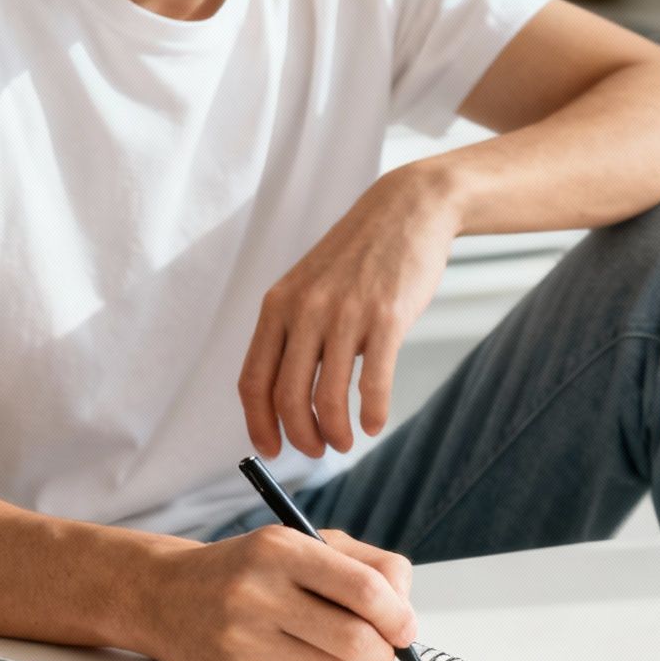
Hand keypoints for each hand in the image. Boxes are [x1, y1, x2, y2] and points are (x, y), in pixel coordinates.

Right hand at [142, 526, 415, 660]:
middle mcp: (257, 592)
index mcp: (279, 548)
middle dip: (385, 652)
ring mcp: (243, 639)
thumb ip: (362, 563)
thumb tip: (406, 609)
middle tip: (386, 650)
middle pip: (355, 639)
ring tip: (353, 657)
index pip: (364, 588)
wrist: (165, 595)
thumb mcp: (299, 542)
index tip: (405, 627)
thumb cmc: (248, 568)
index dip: (398, 615)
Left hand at [239, 168, 461, 456]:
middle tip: (316, 450)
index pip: (253, 381)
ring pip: (328, 397)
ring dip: (334, 432)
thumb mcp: (308, 285)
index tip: (271, 449)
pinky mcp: (386, 318)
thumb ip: (292, 331)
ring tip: (344, 440)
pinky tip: (373, 423)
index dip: (259, 424)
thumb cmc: (358, 255)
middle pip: (287, 397)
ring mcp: (345, 314)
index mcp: (278, 306)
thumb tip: (282, 395)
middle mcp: (305, 311)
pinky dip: (371, 414)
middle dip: (300, 436)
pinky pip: (372, 384)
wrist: (406, 210)